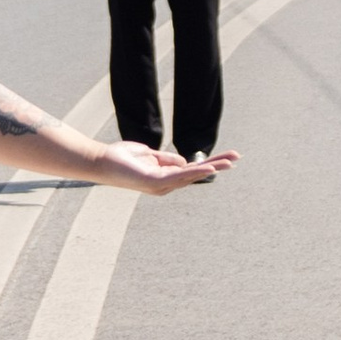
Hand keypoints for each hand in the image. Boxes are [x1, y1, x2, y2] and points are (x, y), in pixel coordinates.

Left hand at [100, 141, 238, 192]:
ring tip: (229, 162)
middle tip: (238, 158)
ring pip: (191, 175)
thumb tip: (184, 161)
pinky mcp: (154, 182)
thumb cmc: (122, 159)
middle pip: (197, 173)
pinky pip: (177, 176)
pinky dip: (193, 172)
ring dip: (211, 167)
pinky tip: (205, 168)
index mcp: (166, 177)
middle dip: (218, 164)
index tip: (228, 157)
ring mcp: (161, 184)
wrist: (102, 162)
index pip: (193, 169)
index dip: (210, 163)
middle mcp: (166, 184)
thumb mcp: (148, 155)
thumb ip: (165, 159)